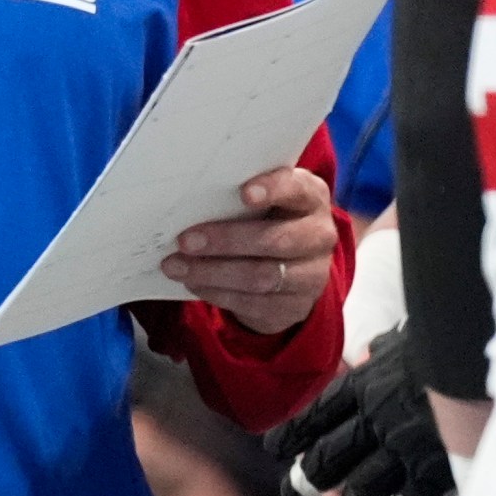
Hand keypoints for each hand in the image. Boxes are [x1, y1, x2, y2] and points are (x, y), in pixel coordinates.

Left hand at [162, 165, 338, 333]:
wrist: (293, 266)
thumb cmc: (267, 219)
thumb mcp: (265, 200)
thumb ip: (239, 194)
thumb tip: (189, 196)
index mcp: (311, 198)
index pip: (297, 189)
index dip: (273, 190)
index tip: (243, 193)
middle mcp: (319, 236)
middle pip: (276, 241)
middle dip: (226, 240)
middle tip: (185, 241)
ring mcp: (311, 275)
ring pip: (261, 277)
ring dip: (213, 272)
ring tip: (176, 266)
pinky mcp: (294, 307)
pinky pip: (253, 303)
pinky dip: (217, 293)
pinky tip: (193, 283)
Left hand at [264, 327, 453, 495]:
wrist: (483, 356)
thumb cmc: (449, 340)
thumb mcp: (408, 337)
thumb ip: (384, 351)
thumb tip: (366, 354)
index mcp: (365, 385)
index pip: (318, 414)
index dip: (295, 433)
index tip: (275, 448)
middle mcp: (375, 420)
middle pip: (328, 457)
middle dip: (306, 480)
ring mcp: (402, 449)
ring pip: (361, 491)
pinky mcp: (434, 472)